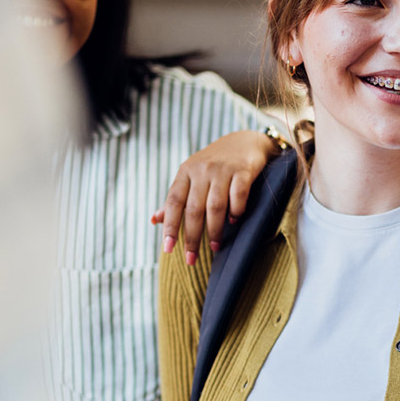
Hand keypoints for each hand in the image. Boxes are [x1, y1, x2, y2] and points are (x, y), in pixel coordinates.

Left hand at [152, 131, 280, 265]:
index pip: (174, 202)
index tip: (168, 249)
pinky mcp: (243, 171)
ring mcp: (223, 170)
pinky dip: (236, 212)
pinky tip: (234, 222)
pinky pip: (238, 196)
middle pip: (194, 209)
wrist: (245, 141)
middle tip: (191, 259)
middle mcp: (202, 170)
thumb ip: (176, 199)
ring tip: (215, 247)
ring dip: (214, 230)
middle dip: (192, 237)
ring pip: (215, 206)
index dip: (170, 226)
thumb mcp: (191, 177)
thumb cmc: (215, 164)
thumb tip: (154, 220)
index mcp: (186, 172)